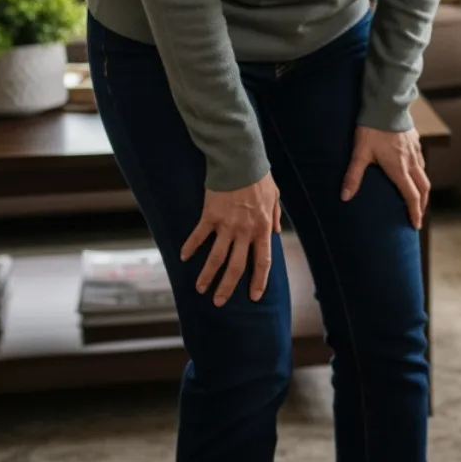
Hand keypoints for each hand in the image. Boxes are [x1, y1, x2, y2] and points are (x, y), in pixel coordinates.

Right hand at [181, 171, 281, 305]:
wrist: (241, 160)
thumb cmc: (259, 177)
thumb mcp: (275, 196)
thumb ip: (276, 216)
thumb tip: (277, 232)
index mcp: (263, 228)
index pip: (263, 261)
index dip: (258, 281)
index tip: (253, 296)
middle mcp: (245, 231)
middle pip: (236, 266)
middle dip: (227, 286)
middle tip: (219, 302)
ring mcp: (226, 225)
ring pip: (216, 257)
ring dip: (207, 275)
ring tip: (200, 289)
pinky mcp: (210, 216)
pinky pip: (198, 236)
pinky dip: (190, 247)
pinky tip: (183, 257)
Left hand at [341, 126, 428, 228]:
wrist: (386, 105)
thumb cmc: (372, 129)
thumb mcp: (360, 153)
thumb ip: (353, 176)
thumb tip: (344, 197)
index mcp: (400, 169)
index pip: (412, 196)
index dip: (415, 212)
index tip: (415, 225)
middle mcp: (412, 162)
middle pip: (424, 188)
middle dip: (422, 204)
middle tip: (417, 215)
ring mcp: (416, 151)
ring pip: (424, 174)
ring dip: (422, 188)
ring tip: (415, 196)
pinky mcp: (415, 140)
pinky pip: (421, 161)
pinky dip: (420, 172)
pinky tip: (412, 170)